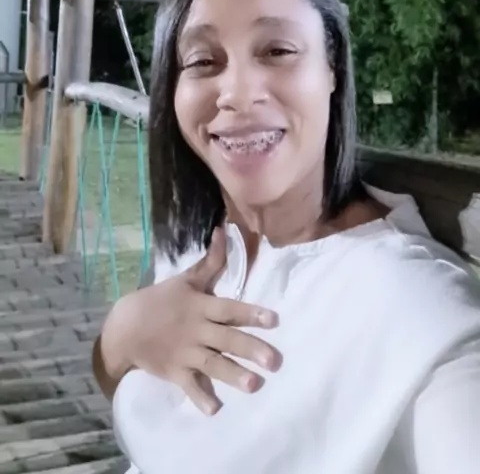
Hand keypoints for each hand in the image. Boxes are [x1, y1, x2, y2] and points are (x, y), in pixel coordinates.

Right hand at [100, 227, 280, 414]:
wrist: (125, 327)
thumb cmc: (161, 300)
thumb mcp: (186, 279)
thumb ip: (211, 260)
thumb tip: (225, 230)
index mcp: (200, 306)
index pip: (229, 309)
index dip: (250, 313)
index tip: (273, 320)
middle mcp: (196, 330)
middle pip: (226, 339)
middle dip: (250, 349)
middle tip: (274, 361)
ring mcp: (185, 353)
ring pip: (213, 364)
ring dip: (233, 375)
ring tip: (254, 386)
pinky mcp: (174, 372)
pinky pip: (189, 387)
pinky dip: (200, 398)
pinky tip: (215, 410)